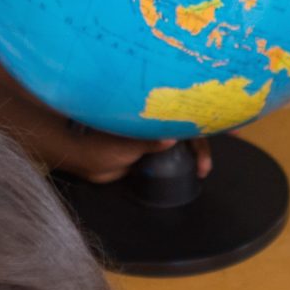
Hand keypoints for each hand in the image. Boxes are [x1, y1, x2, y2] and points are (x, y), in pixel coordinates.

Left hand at [51, 120, 213, 184]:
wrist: (84, 162)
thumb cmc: (101, 146)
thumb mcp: (127, 145)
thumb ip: (149, 141)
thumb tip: (172, 136)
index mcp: (151, 115)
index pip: (181, 116)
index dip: (198, 126)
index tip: (205, 144)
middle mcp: (155, 125)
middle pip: (186, 130)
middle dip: (200, 147)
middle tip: (204, 170)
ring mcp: (152, 140)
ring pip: (181, 145)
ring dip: (193, 156)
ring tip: (201, 172)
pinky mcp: (148, 156)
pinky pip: (171, 158)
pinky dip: (182, 165)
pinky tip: (190, 174)